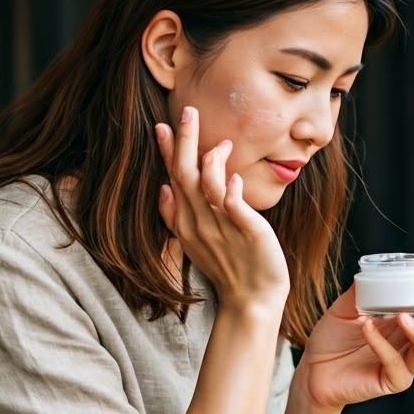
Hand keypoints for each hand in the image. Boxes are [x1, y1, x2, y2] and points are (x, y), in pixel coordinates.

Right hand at [155, 106, 289, 311]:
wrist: (251, 300)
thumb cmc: (229, 269)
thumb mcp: (194, 241)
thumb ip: (176, 215)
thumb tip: (163, 188)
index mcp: (187, 222)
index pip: (173, 179)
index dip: (167, 152)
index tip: (161, 126)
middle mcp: (199, 223)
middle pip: (185, 176)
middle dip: (184, 143)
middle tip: (187, 112)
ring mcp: (221, 228)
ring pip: (206, 187)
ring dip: (209, 160)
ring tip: (219, 142)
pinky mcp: (246, 233)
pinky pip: (233, 208)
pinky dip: (230, 190)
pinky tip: (232, 175)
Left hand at [294, 276, 413, 412]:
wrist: (311, 371)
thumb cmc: (331, 340)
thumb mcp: (343, 310)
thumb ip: (358, 293)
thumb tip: (368, 272)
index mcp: (402, 325)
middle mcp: (407, 345)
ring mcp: (402, 366)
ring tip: (401, 316)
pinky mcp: (391, 382)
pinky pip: (395, 364)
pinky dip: (382, 345)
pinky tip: (367, 328)